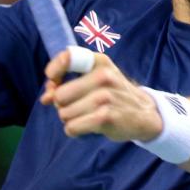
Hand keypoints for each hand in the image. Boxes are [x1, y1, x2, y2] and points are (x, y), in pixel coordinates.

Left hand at [40, 50, 162, 141]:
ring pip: (64, 114)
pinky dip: (75, 131)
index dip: (54, 72)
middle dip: (62, 105)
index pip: (66, 58)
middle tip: (78, 106)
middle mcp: (102, 76)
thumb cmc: (113, 95)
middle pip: (59, 96)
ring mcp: (104, 97)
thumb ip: (66, 84)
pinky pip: (72, 128)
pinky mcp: (105, 117)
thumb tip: (45, 98)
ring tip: (87, 116)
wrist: (144, 113)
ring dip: (71, 120)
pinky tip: (87, 127)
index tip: (53, 81)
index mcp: (99, 62)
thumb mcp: (96, 79)